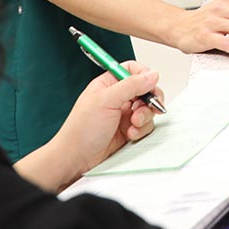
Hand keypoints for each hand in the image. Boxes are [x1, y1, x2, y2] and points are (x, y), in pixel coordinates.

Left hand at [51, 61, 163, 176]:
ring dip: (144, 116)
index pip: (132, 70)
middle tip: (147, 106)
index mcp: (108, 84)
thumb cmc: (81, 130)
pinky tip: (130, 134)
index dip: (144, 75)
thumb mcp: (106, 101)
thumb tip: (152, 75)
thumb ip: (131, 85)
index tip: (150, 84)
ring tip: (133, 123)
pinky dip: (141, 129)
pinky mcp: (129, 130)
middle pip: (144, 89)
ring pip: (147, 108)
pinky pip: (145, 125)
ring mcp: (123, 114)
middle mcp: (117, 97)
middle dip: (148, 99)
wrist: (77, 159)